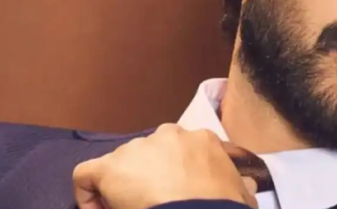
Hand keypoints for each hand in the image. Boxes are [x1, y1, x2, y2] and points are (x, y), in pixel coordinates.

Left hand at [73, 124, 258, 208]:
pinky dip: (89, 195)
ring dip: (124, 187)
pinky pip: (86, 176)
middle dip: (150, 178)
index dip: (177, 174)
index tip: (177, 196)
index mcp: (201, 140)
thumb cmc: (221, 206)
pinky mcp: (109, 167)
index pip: (184, 151)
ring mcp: (137, 149)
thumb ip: (241, 186)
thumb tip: (250, 185)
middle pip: (151, 155)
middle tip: (154, 204)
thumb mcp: (240, 194)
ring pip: (122, 166)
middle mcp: (168, 135)